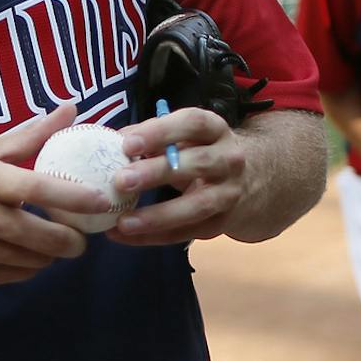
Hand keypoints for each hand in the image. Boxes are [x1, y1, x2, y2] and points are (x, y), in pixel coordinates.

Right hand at [0, 102, 114, 288]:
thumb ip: (32, 136)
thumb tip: (71, 109)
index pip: (38, 188)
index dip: (75, 197)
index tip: (100, 200)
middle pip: (45, 237)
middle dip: (74, 240)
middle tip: (81, 234)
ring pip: (36, 261)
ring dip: (50, 253)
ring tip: (48, 240)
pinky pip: (18, 275)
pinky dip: (28, 265)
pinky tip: (22, 251)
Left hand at [110, 107, 245, 244]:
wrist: (246, 182)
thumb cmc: (200, 152)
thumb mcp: (183, 136)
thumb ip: (151, 136)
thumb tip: (113, 142)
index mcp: (216, 130)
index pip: (193, 124)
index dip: (161, 132)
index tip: (128, 144)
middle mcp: (229, 160)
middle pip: (197, 163)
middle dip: (157, 172)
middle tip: (121, 181)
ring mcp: (228, 194)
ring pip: (197, 205)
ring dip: (157, 215)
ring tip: (122, 221)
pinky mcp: (220, 223)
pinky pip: (186, 233)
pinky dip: (153, 236)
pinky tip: (124, 235)